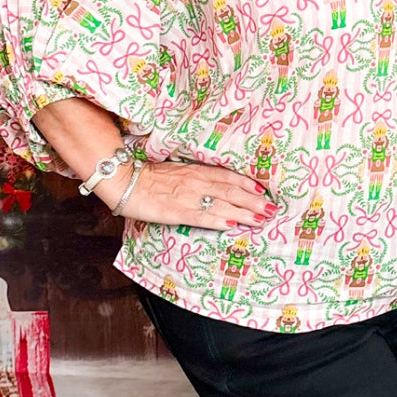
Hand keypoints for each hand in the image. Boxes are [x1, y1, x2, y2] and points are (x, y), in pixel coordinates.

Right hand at [99, 159, 275, 229]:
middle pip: (232, 191)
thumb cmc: (150, 177)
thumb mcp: (178, 172)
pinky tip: (232, 225)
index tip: (264, 192)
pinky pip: (201, 216)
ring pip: (222, 203)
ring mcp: (188, 196)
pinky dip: (219, 220)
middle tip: (272, 209)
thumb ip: (197, 177)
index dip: (248, 184)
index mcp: (197, 171)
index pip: (229, 176)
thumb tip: (215, 186)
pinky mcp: (176, 211)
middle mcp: (197, 182)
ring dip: (244, 211)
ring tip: (261, 218)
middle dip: (254, 201)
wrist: (125, 180)